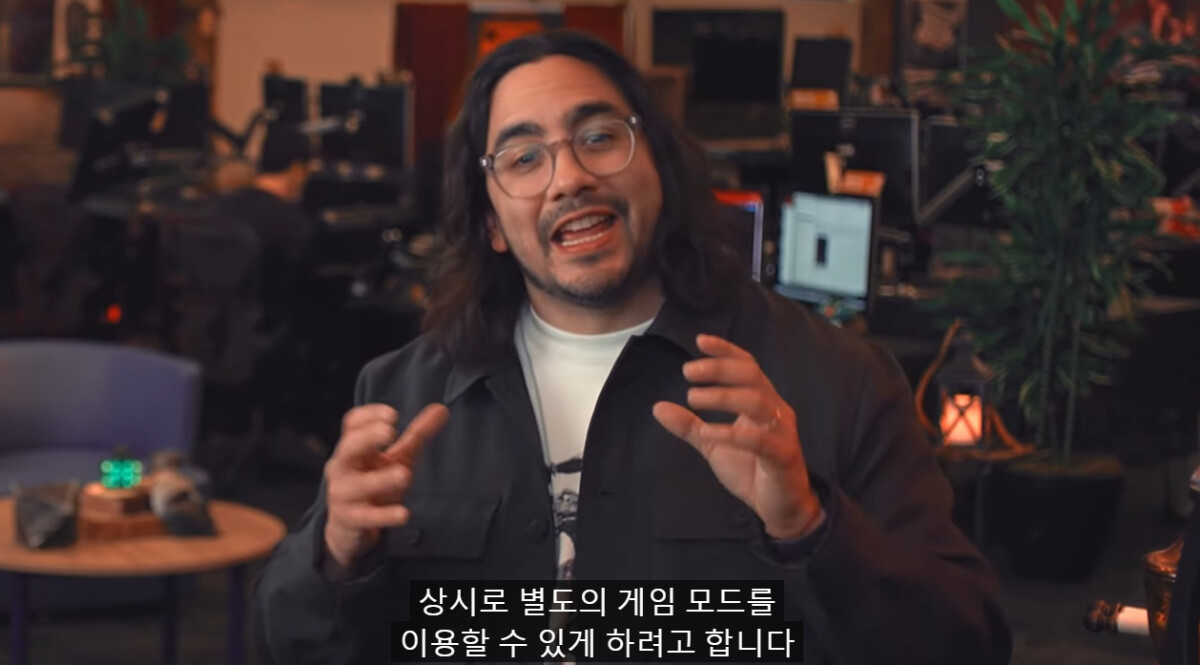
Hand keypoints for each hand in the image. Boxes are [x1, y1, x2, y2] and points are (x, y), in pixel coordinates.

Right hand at [322, 403, 449, 579]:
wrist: (348, 525)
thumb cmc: (374, 481)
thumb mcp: (397, 457)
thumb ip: (417, 434)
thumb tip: (442, 410)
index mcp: (353, 447)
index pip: (353, 424)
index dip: (369, 416)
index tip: (392, 414)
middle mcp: (343, 468)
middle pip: (348, 448)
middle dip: (366, 438)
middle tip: (389, 431)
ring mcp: (344, 494)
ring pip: (358, 485)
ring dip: (380, 479)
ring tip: (404, 474)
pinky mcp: (351, 520)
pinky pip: (366, 517)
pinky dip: (384, 516)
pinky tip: (403, 514)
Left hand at [652, 335, 823, 540]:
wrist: (779, 507)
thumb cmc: (750, 469)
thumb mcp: (713, 444)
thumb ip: (689, 426)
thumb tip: (658, 407)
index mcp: (761, 401)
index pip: (747, 366)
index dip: (726, 351)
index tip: (700, 341)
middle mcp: (775, 410)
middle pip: (751, 376)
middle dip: (719, 368)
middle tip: (687, 372)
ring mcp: (782, 431)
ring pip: (757, 401)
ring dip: (722, 396)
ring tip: (692, 398)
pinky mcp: (783, 456)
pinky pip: (759, 440)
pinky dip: (731, 433)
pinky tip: (708, 432)